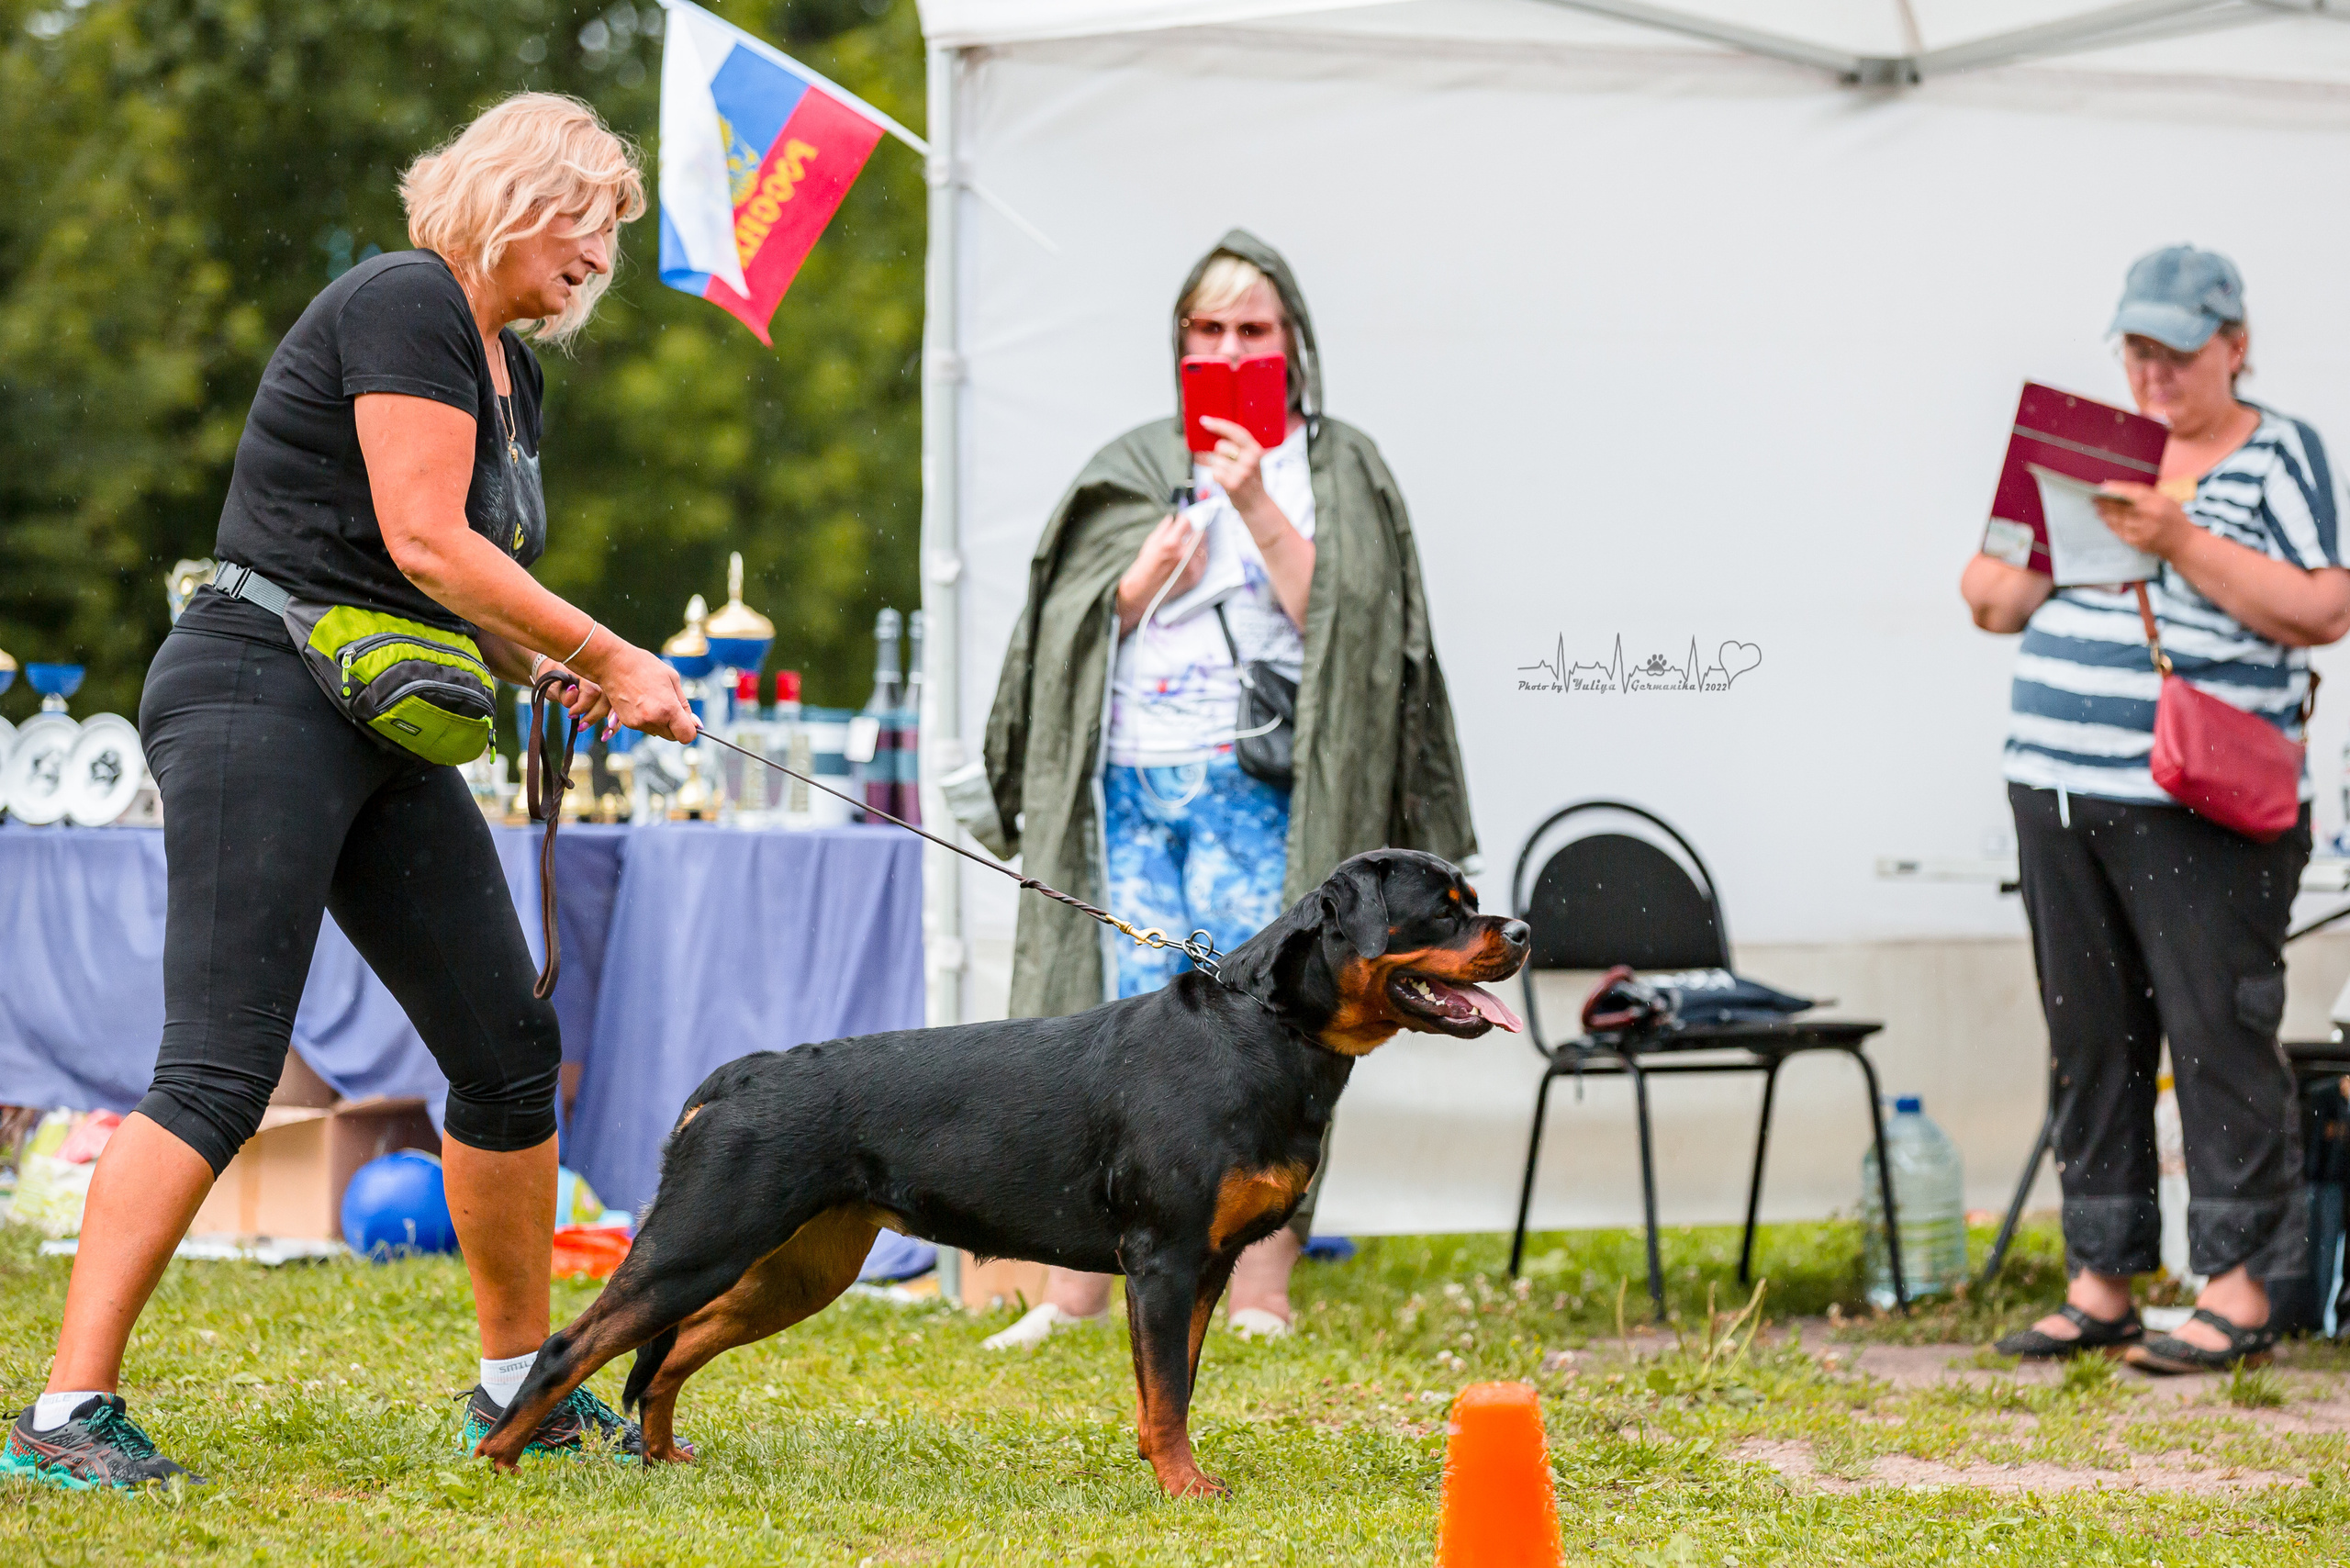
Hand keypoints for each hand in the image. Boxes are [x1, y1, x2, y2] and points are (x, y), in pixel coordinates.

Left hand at [533, 664, 611, 735]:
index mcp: (585, 674)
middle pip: (606, 699)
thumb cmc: (554, 680)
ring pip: (615, 706)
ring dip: (611, 723)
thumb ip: (562, 692)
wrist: (557, 672)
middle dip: (595, 715)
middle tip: (581, 726)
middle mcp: (600, 680)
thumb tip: (574, 692)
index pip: (591, 691)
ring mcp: (607, 689)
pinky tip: (607, 734)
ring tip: (603, 735)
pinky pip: (617, 712)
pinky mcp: (609, 700)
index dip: (582, 706)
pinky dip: (615, 725)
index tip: (570, 714)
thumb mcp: (552, 686)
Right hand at [575, 639, 696, 742]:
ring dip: (661, 722)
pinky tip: (642, 703)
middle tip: (669, 705)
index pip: (687, 736)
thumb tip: (696, 725)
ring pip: (659, 733)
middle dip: (675, 726)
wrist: (614, 664)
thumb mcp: (673, 679)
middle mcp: (653, 720)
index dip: (690, 729)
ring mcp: (639, 723)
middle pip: (673, 737)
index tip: (688, 720)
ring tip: (653, 700)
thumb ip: (685, 704)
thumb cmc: (645, 667)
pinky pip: (645, 728)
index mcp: (668, 709)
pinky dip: (647, 720)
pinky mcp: (628, 724)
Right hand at [1115, 514, 1206, 633]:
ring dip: (1197, 543)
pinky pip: (1204, 560)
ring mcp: (1192, 567)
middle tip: (1187, 533)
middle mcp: (1184, 555)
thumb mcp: (1151, 543)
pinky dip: (1199, 556)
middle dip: (1193, 531)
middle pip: (1200, 533)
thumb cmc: (1144, 567)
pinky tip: (1190, 557)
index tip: (1182, 521)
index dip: (1184, 520)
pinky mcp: (1196, 577)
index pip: (1187, 522)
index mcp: (1171, 544)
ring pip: (1204, 546)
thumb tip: (1173, 518)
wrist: (1143, 593)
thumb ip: (1164, 528)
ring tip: (1188, 545)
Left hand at [1197, 416, 1271, 530]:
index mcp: (1255, 449)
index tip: (1204, 421)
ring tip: (1228, 474)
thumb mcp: (1251, 460)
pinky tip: (1225, 481)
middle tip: (1226, 462)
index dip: (1219, 425)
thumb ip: (1238, 447)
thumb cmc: (1250, 480)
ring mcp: (1242, 472)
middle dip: (1218, 453)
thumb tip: (1211, 436)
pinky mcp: (1233, 484)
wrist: (1257, 504)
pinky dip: (1216, 476)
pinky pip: (1214, 473)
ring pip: (1215, 460)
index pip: (1236, 431)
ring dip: (1217, 467)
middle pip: (1220, 446)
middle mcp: (1250, 460)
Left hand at [2094, 483, 2192, 558]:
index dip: (2116, 489)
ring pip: (2117, 520)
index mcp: (2157, 503)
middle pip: (2120, 507)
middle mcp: (2148, 516)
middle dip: (2105, 503)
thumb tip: (2122, 490)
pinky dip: (2111, 525)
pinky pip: (2119, 532)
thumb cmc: (2174, 517)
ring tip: (2098, 508)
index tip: (2103, 487)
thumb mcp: (2166, 500)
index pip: (2132, 493)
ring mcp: (2141, 531)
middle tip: (2095, 499)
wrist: (2183, 542)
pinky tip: (2106, 521)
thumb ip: (2147, 495)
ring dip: (2105, 514)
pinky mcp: (2137, 542)